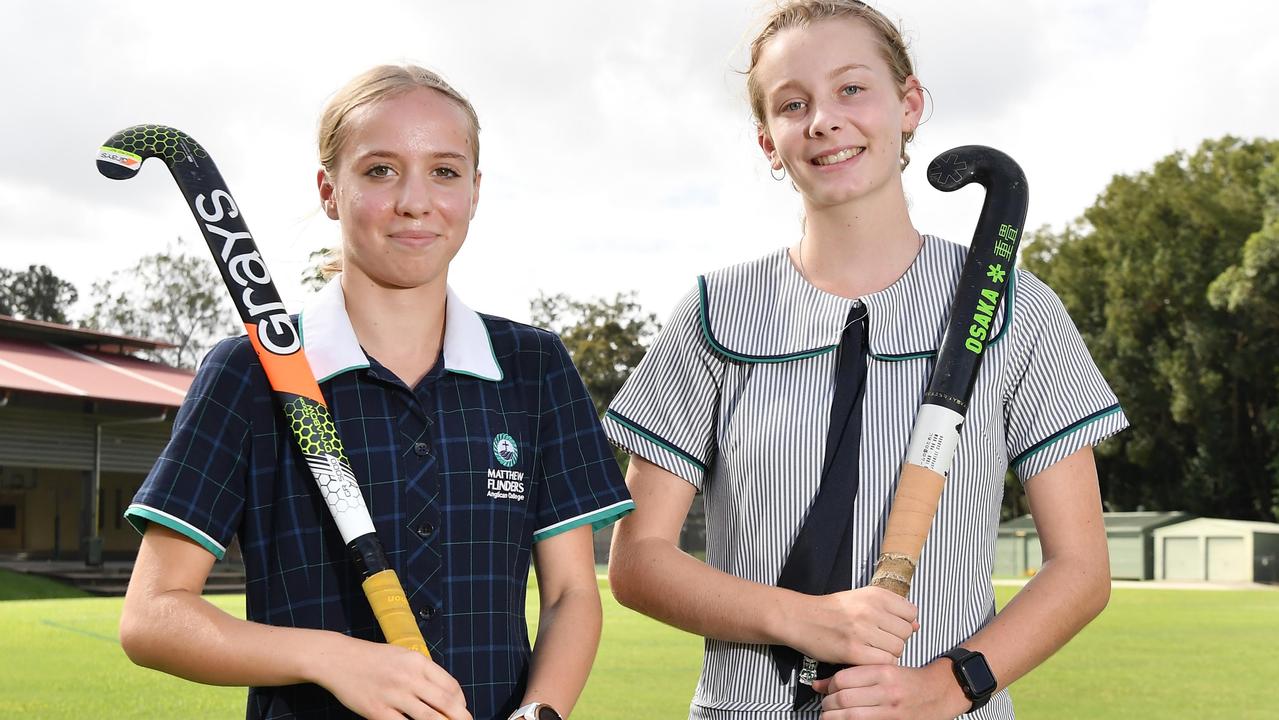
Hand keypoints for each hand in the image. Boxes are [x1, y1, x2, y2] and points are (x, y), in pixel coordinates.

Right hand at [310, 634, 471, 719]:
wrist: (338, 659)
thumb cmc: (373, 658)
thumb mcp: (403, 655)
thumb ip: (423, 671)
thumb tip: (444, 692)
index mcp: (418, 661)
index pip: (450, 685)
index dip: (461, 701)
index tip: (461, 709)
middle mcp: (409, 678)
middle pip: (445, 703)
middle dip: (461, 718)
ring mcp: (393, 695)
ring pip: (429, 718)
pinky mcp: (377, 711)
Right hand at [784, 586, 918, 665]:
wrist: (801, 618)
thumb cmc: (831, 610)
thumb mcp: (861, 599)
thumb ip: (890, 609)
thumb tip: (916, 624)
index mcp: (875, 594)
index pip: (910, 612)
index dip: (903, 622)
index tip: (890, 626)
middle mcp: (870, 610)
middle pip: (905, 632)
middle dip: (896, 639)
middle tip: (878, 640)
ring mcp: (862, 631)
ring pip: (897, 649)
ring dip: (888, 652)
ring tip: (871, 649)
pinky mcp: (853, 651)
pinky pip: (884, 662)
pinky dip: (879, 663)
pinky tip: (867, 658)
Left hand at [811, 662, 965, 718]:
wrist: (940, 693)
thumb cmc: (911, 681)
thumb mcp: (884, 669)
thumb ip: (853, 674)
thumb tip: (819, 684)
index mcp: (884, 672)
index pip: (843, 679)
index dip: (829, 687)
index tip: (827, 691)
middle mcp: (888, 692)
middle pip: (843, 699)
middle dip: (828, 705)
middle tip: (826, 706)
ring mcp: (892, 712)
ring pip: (850, 717)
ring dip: (834, 718)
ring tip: (832, 716)